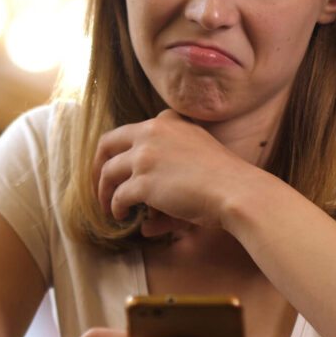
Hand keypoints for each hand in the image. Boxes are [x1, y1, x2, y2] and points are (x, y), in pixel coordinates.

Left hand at [93, 109, 261, 235]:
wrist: (237, 190)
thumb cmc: (226, 177)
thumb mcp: (198, 152)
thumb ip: (172, 162)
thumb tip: (158, 176)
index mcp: (166, 121)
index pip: (129, 130)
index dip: (118, 150)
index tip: (116, 165)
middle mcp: (151, 132)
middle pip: (107, 144)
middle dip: (98, 166)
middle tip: (98, 184)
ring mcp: (145, 156)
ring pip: (109, 173)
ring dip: (103, 192)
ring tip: (107, 207)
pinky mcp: (143, 181)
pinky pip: (118, 196)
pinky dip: (116, 207)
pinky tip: (121, 216)